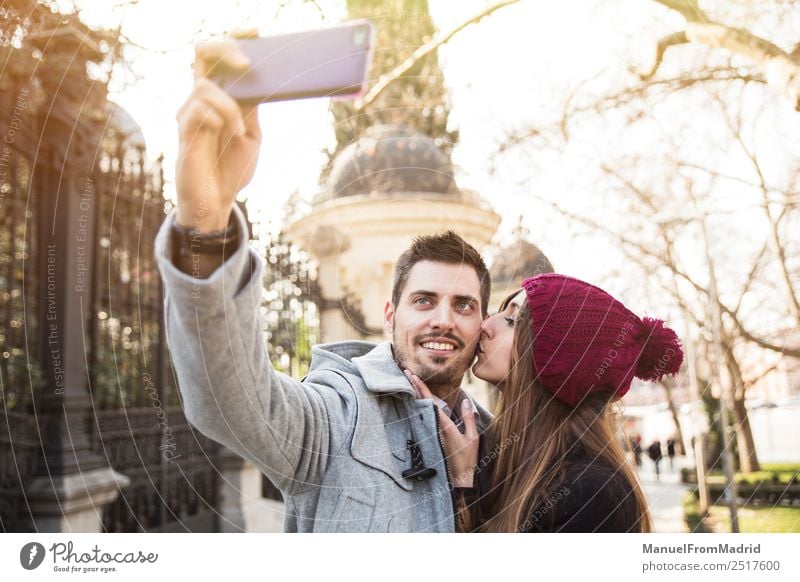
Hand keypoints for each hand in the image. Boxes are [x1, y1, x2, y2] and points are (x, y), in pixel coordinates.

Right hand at [175, 31, 261, 232]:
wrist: (218, 201)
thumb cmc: (231, 168)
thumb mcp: (252, 134)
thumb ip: (251, 107)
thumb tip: (260, 79)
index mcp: (220, 97)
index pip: (219, 57)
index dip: (234, 39)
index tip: (255, 31)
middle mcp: (201, 98)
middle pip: (203, 53)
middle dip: (226, 50)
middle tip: (247, 63)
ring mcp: (189, 111)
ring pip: (205, 85)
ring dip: (230, 106)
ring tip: (239, 131)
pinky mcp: (184, 128)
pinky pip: (200, 109)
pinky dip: (221, 119)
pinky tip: (228, 137)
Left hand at [404, 370, 478, 487]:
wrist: (458, 480)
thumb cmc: (466, 460)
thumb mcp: (472, 438)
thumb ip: (468, 419)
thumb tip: (465, 401)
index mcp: (444, 425)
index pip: (430, 401)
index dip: (421, 387)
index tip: (412, 375)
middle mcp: (435, 426)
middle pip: (422, 402)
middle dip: (414, 386)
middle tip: (406, 371)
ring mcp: (432, 432)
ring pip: (422, 409)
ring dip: (416, 394)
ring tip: (410, 381)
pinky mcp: (432, 436)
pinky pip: (425, 417)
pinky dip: (420, 406)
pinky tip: (418, 400)